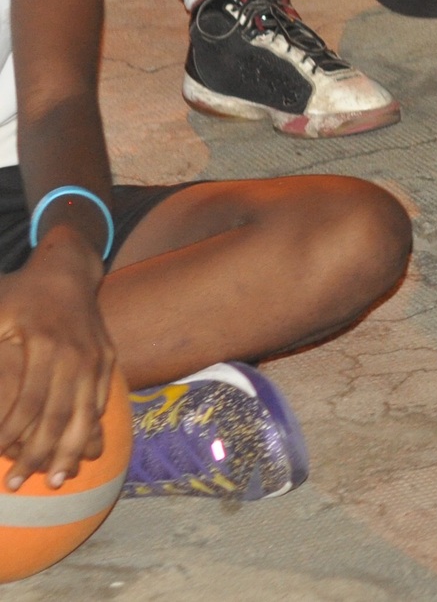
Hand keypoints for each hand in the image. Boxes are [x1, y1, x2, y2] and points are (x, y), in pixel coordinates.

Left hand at [0, 241, 116, 490]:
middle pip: (60, 416)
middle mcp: (77, 354)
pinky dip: (93, 430)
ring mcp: (97, 358)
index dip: (12, 434)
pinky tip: (85, 454)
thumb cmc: (20, 293)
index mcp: (47, 344)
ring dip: (71, 451)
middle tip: (21, 483)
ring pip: (86, 415)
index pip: (30, 402)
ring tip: (56, 479)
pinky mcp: (107, 360)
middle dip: (39, 453)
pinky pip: (101, 402)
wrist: (68, 270)